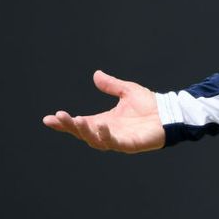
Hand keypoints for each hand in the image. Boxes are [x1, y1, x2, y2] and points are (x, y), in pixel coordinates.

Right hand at [43, 70, 164, 152]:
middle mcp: (108, 131)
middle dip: (70, 126)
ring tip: (77, 119)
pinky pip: (114, 142)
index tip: (48, 119)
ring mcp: (118, 139)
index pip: (80, 123)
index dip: (64, 123)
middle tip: (59, 117)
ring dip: (85, 131)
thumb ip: (111, 85)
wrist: (170, 113)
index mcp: (104, 121)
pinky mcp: (129, 144)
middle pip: (83, 132)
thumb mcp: (127, 91)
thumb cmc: (151, 105)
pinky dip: (105, 135)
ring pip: (94, 140)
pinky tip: (101, 125)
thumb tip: (96, 74)